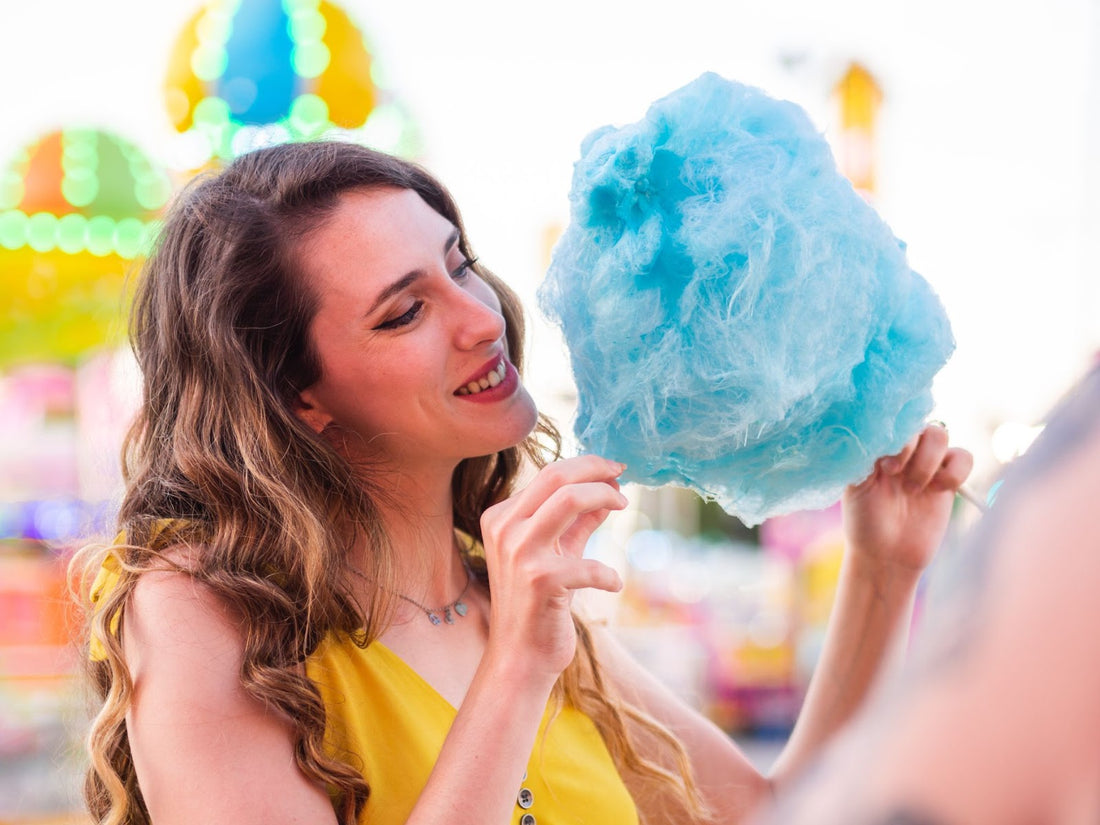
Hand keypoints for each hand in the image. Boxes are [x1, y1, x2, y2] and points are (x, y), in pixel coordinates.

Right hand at [479, 455, 626, 680]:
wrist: (519, 657)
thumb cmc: (538, 605)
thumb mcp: (557, 553)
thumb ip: (577, 521)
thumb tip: (608, 491)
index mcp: (501, 517)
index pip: (547, 475)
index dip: (586, 467)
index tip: (612, 470)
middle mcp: (504, 529)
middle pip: (556, 476)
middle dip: (596, 468)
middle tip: (622, 473)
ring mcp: (519, 553)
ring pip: (569, 499)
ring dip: (605, 497)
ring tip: (623, 505)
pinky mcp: (540, 580)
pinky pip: (587, 563)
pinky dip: (608, 573)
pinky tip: (613, 584)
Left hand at [842, 424, 973, 573]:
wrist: (887, 555)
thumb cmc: (864, 520)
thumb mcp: (856, 485)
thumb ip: (865, 455)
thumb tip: (876, 429)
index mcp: (878, 445)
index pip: (891, 418)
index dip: (892, 433)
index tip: (883, 463)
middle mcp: (902, 449)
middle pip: (916, 421)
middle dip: (907, 447)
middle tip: (893, 473)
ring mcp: (926, 462)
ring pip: (940, 433)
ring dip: (927, 460)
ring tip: (912, 488)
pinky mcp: (948, 479)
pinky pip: (963, 457)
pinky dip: (954, 471)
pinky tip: (937, 491)